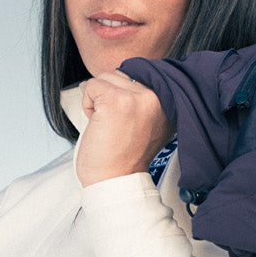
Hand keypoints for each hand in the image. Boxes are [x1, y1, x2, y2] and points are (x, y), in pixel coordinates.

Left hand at [75, 70, 171, 186]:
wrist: (116, 181)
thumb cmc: (126, 159)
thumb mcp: (148, 123)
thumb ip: (145, 100)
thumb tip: (128, 79)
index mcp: (168, 102)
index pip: (140, 74)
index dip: (124, 94)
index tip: (124, 117)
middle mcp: (157, 97)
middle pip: (121, 74)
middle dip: (110, 96)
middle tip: (117, 124)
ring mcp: (137, 98)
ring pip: (105, 78)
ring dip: (99, 100)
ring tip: (109, 124)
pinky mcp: (116, 101)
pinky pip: (91, 86)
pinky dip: (87, 105)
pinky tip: (99, 124)